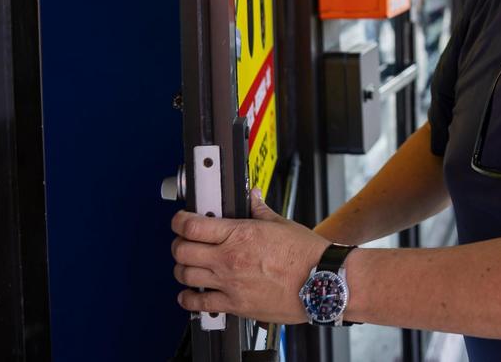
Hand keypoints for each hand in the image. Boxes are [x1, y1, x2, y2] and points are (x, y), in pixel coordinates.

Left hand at [171, 189, 329, 323]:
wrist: (321, 282)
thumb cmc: (306, 255)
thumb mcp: (281, 224)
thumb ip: (259, 209)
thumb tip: (252, 196)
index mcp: (240, 234)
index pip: (192, 226)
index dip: (180, 220)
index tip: (180, 220)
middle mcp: (230, 259)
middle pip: (182, 251)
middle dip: (179, 244)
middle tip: (184, 242)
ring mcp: (230, 283)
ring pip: (185, 276)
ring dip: (182, 269)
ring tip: (188, 265)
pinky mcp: (235, 305)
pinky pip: (199, 304)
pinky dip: (188, 299)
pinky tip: (191, 294)